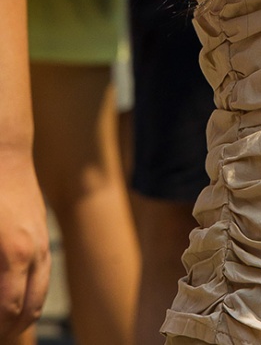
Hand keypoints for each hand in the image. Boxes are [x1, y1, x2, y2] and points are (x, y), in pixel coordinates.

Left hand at [0, 152, 49, 340]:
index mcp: (14, 254)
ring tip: (1, 325)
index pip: (9, 311)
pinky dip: (28, 295)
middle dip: (9, 329)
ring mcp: (42, 241)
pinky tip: (9, 296)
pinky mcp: (41, 232)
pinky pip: (41, 275)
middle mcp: (35, 252)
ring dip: (21, 316)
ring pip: (39, 294)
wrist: (4, 149)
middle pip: (29, 310)